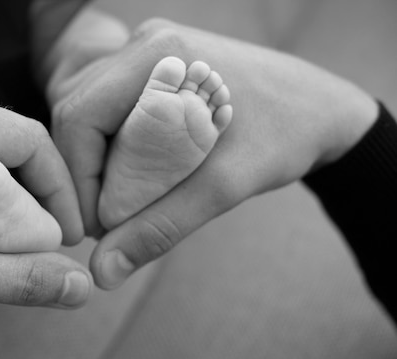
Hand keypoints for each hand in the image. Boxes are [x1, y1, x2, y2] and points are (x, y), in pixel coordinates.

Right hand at [50, 19, 377, 288]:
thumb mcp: (221, 187)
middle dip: (86, 176)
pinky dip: (115, 151)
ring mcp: (150, 53)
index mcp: (158, 55)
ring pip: (92, 116)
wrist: (321, 112)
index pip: (79, 118)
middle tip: (111, 222)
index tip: (95, 229)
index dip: (77, 180)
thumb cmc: (284, 138)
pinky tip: (138, 176)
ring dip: (99, 166)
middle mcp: (146, 44)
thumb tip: (102, 274)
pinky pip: (112, 112)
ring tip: (126, 203)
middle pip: (79, 115)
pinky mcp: (155, 69)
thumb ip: (158, 228)